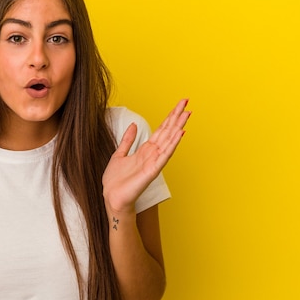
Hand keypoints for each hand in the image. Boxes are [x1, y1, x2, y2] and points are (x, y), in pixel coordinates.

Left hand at [102, 99, 190, 214]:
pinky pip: (164, 156)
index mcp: (145, 150)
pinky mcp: (152, 171)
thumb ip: (127, 140)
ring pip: (168, 141)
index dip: (169, 116)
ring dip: (178, 127)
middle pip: (167, 132)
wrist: (112, 197)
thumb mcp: (119, 154)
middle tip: (187, 102)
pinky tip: (180, 134)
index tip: (179, 105)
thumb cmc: (116, 181)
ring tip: (187, 114)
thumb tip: (134, 125)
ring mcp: (153, 162)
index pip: (161, 130)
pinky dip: (172, 145)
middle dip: (176, 117)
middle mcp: (152, 154)